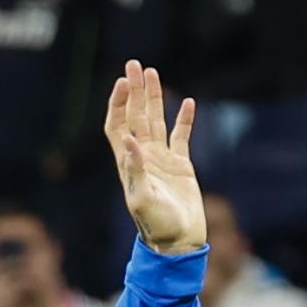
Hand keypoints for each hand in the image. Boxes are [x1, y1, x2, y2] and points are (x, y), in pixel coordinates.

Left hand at [105, 60, 205, 254]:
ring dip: (155, 98)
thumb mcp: (142, 198)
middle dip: (135, 91)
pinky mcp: (181, 166)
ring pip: (157, 121)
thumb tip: (130, 140)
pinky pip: (182, 136)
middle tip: (135, 64)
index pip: (118, 125)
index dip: (119, 103)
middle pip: (136, 116)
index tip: (124, 82)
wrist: (178, 242)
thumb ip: (135, 170)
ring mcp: (162, 159)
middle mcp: (143, 157)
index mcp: (128, 163)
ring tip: (153, 73)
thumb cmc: (156, 225)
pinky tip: (188, 102)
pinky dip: (184, 120)